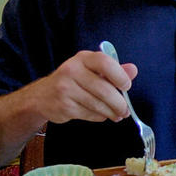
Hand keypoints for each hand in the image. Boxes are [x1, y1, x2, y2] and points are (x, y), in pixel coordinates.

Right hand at [20, 50, 138, 125]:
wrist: (42, 96)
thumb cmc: (74, 81)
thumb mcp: (92, 70)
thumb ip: (114, 70)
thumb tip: (133, 70)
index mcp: (83, 58)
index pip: (104, 62)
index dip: (119, 75)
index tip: (126, 86)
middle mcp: (72, 70)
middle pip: (103, 89)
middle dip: (119, 103)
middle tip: (126, 110)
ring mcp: (65, 89)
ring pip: (97, 104)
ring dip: (111, 112)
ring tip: (118, 114)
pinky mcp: (63, 106)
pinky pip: (89, 114)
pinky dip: (99, 116)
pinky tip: (102, 115)